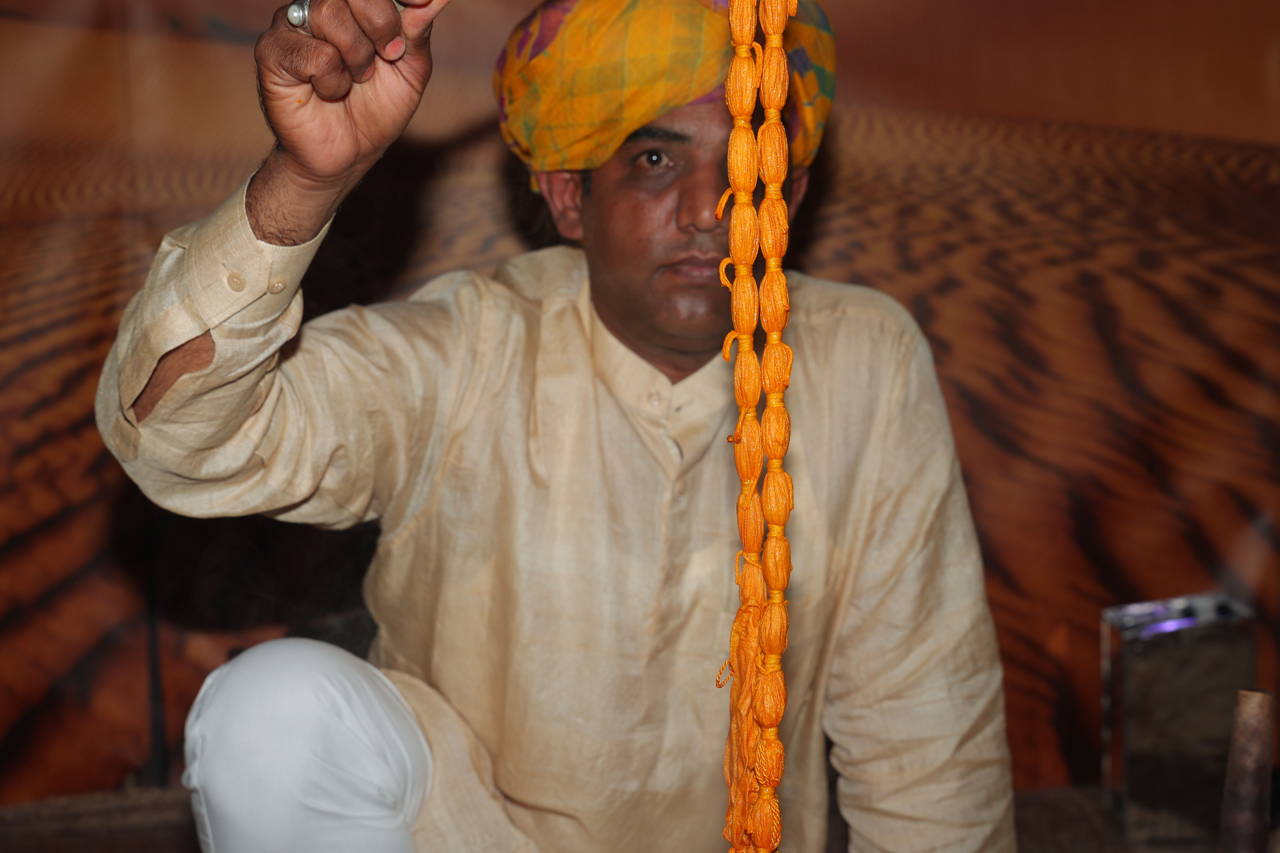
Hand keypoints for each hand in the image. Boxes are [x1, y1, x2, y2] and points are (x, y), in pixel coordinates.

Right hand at [255, 0, 450, 185]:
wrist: (348, 154)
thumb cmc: (377, 108)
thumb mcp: (410, 69)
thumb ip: (418, 30)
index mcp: (351, 3)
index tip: (421, 0)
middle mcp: (318, 4)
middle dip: (380, 20)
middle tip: (390, 54)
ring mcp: (291, 23)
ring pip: (328, 12)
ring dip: (357, 55)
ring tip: (357, 79)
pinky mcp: (272, 51)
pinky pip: (314, 53)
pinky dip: (333, 80)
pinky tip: (327, 91)